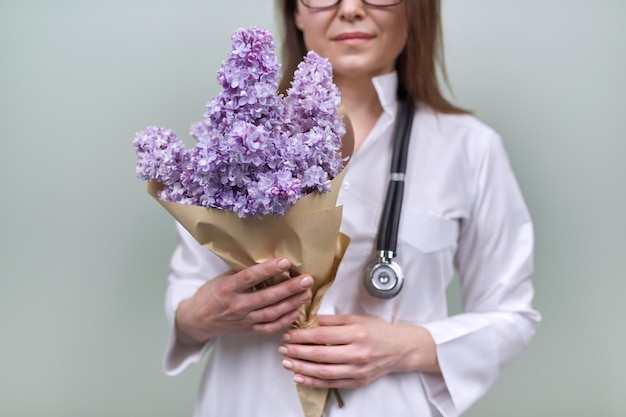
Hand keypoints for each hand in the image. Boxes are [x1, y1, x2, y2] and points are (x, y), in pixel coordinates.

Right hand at [175, 258, 312, 344]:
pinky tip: (296, 312)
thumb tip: (266, 259)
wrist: (197, 320)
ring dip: (291, 303)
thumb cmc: (211, 295)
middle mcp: (236, 305)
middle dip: (289, 288)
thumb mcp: (221, 278)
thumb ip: (241, 272)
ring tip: (306, 293)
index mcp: (228, 288)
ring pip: (272, 313)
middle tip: (307, 279)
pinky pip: (269, 327)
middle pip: (267, 297)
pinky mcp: (248, 330)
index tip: (286, 262)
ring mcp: (243, 319)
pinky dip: (284, 321)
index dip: (269, 269)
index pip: (250, 277)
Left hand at [278, 314, 439, 388]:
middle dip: (297, 352)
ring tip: (287, 363)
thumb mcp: (357, 318)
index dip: (302, 336)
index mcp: (357, 333)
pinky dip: (314, 382)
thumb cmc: (379, 331)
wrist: (401, 349)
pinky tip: (300, 377)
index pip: (322, 336)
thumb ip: (333, 320)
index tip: (288, 334)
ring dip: (302, 368)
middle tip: (282, 349)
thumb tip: (309, 320)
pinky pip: (332, 384)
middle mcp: (358, 353)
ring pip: (324, 372)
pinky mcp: (358, 382)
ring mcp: (358, 370)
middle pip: (320, 355)